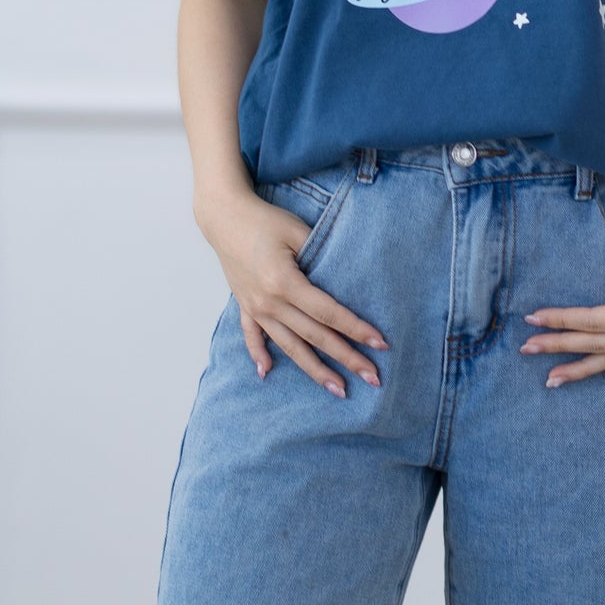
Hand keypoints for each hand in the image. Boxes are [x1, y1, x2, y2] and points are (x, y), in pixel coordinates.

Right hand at [198, 187, 386, 396]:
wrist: (223, 215)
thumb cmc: (265, 219)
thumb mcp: (297, 231)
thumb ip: (320, 258)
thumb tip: (344, 285)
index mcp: (285, 282)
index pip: (329, 313)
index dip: (356, 329)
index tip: (381, 344)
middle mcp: (269, 302)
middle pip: (315, 336)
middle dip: (346, 358)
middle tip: (373, 378)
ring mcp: (255, 307)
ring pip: (289, 346)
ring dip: (314, 370)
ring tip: (338, 389)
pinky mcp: (244, 306)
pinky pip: (252, 336)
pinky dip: (259, 355)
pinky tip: (267, 374)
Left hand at [521, 229, 604, 385]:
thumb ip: (599, 264)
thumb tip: (563, 275)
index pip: (590, 321)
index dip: (558, 321)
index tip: (530, 321)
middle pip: (595, 345)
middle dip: (558, 348)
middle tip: (527, 350)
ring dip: (581, 370)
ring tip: (551, 379)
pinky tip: (598, 375)